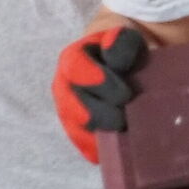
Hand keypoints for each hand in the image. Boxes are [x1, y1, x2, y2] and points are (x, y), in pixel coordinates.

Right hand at [53, 24, 146, 163]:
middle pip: (72, 105)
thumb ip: (121, 41)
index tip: (125, 93)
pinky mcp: (79, 134)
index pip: (75, 69)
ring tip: (121, 135)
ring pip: (75, 130)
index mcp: (72, 60)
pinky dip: (99, 151)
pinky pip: (84, 147)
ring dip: (98, 135)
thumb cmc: (122, 52)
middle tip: (124, 118)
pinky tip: (117, 149)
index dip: (98, 82)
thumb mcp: (124, 38)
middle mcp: (64, 87)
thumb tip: (115, 57)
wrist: (121, 66)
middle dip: (100, 114)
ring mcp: (69, 112)